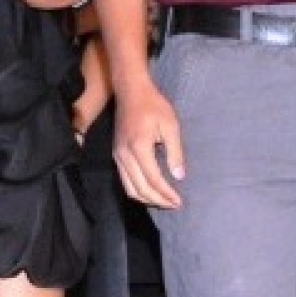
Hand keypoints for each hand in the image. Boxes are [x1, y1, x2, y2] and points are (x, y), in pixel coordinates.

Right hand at [113, 83, 184, 208]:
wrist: (130, 91)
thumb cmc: (153, 105)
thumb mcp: (170, 126)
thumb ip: (175, 152)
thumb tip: (179, 176)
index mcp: (139, 147)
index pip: (153, 179)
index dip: (166, 194)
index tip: (179, 202)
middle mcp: (124, 155)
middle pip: (140, 188)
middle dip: (158, 200)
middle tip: (174, 205)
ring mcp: (117, 156)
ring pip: (129, 188)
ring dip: (146, 199)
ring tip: (163, 201)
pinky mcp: (116, 154)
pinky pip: (124, 180)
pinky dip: (137, 190)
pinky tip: (150, 190)